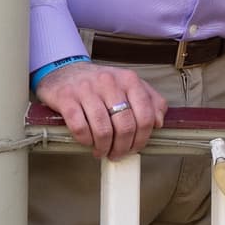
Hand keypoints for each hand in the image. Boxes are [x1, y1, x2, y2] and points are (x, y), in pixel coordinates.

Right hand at [37, 60, 164, 161]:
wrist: (65, 70)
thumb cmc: (101, 83)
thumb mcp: (129, 85)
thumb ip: (150, 100)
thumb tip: (158, 122)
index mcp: (128, 80)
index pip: (145, 116)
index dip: (142, 138)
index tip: (135, 147)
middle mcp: (109, 82)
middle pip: (125, 126)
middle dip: (123, 147)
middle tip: (118, 154)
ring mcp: (86, 90)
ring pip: (103, 130)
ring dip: (104, 147)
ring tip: (102, 151)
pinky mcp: (66, 98)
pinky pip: (80, 127)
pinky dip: (86, 140)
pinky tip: (88, 142)